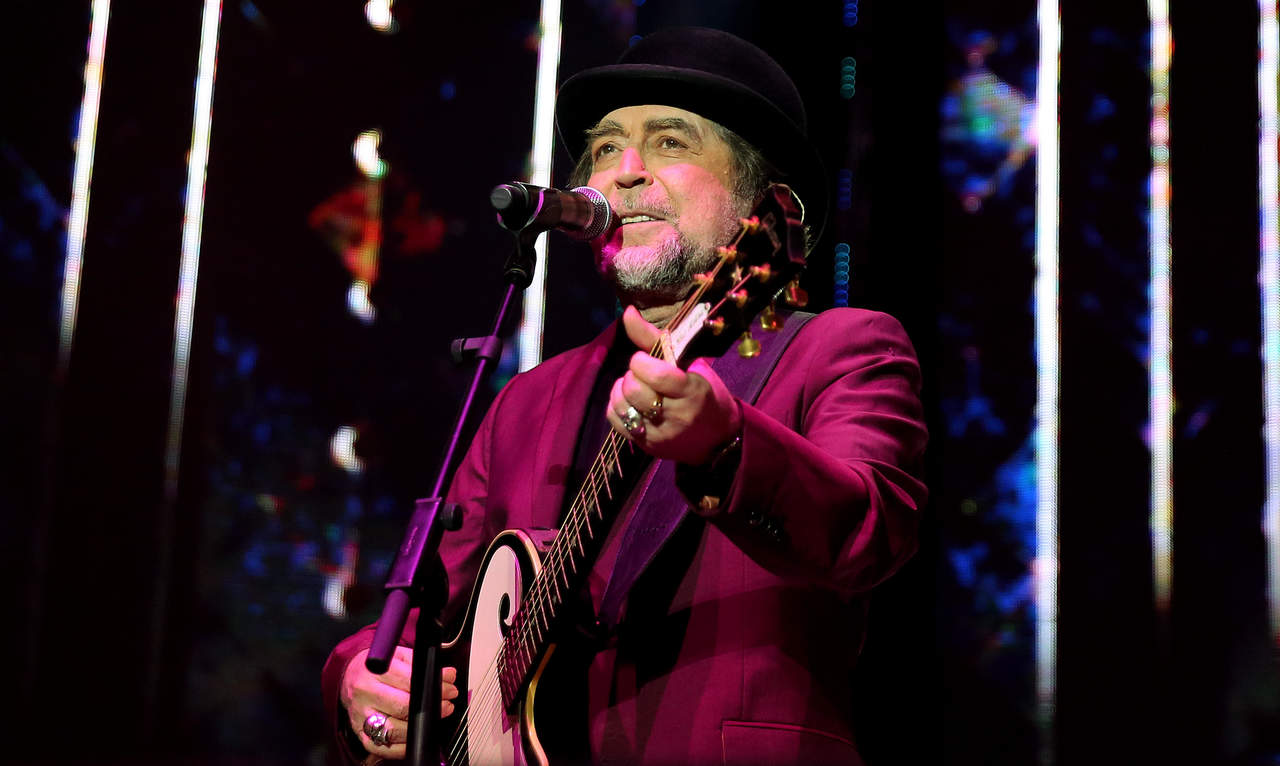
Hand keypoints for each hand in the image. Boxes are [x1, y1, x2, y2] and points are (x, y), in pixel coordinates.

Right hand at [341, 647, 459, 760]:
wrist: (348, 678)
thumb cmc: (376, 669)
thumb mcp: (397, 657)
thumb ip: (421, 665)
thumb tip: (448, 675)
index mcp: (375, 671)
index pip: (409, 681)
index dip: (434, 687)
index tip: (450, 688)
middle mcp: (365, 694)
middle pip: (403, 707)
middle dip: (432, 708)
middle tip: (446, 705)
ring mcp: (361, 716)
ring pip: (394, 730)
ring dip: (420, 727)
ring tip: (433, 719)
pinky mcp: (360, 733)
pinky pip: (383, 748)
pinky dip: (402, 747)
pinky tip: (415, 736)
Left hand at [606, 305, 741, 464]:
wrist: (718, 440)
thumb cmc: (706, 395)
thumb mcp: (691, 365)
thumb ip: (656, 339)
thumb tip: (627, 312)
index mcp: (692, 391)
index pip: (656, 374)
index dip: (641, 361)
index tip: (645, 359)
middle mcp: (676, 416)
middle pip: (635, 389)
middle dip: (632, 374)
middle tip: (642, 374)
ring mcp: (660, 434)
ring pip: (622, 405)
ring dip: (622, 389)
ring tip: (636, 386)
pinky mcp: (647, 446)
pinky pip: (616, 421)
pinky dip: (617, 406)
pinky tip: (630, 402)